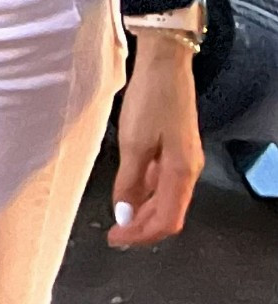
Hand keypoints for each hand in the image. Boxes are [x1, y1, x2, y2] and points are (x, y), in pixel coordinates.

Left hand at [111, 34, 201, 246]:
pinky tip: (129, 190)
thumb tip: (124, 214)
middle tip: (115, 233)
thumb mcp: (134, 143)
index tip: (117, 239)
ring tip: (118, 216)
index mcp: (181, 172)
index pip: (167, 220)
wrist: (164, 64)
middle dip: (142, 227)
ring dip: (143, 211)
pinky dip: (146, 192)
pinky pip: (163, 181)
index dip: (142, 235)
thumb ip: (129, 182)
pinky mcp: (177, 149)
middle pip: (168, 213)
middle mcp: (188, 170)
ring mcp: (184, 160)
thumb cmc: (151, 99)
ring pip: (165, 199)